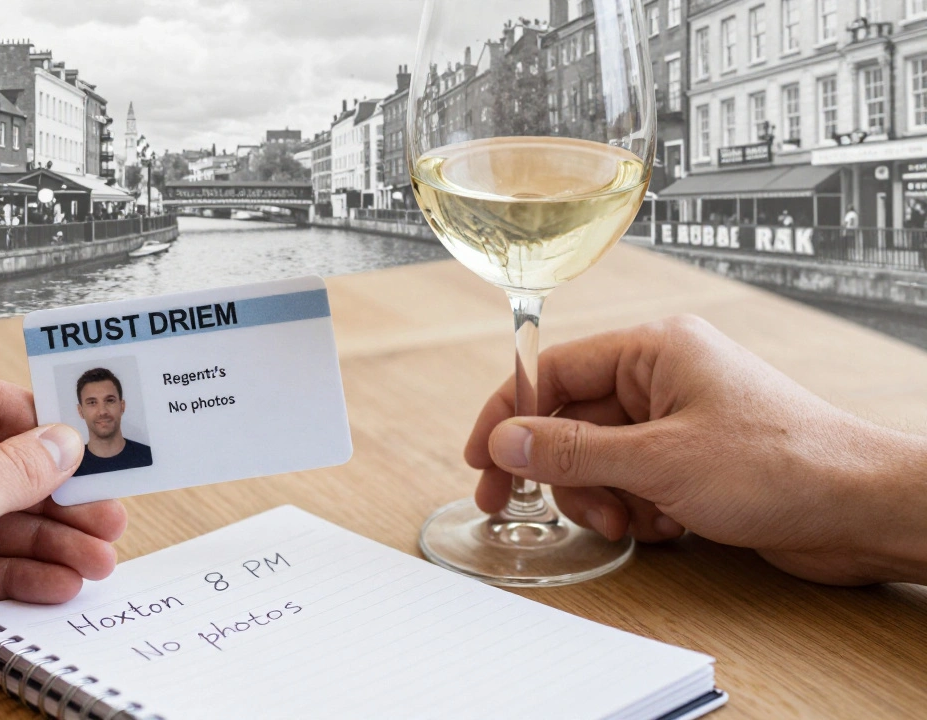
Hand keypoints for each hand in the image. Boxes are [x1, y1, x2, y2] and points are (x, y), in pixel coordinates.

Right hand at [466, 315, 926, 585]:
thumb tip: (505, 440)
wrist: (858, 509)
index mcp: (654, 349)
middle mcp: (662, 378)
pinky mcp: (692, 460)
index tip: (481, 458)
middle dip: (562, 472)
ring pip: (599, 458)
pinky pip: (632, 481)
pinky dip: (636, 510)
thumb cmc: (780, 464)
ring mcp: (677, 420)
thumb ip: (572, 450)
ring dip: (601, 498)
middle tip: (526, 507)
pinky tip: (665, 527)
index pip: (553, 371)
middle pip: (571, 421)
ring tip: (628, 523)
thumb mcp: (659, 459)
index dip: (509, 414)